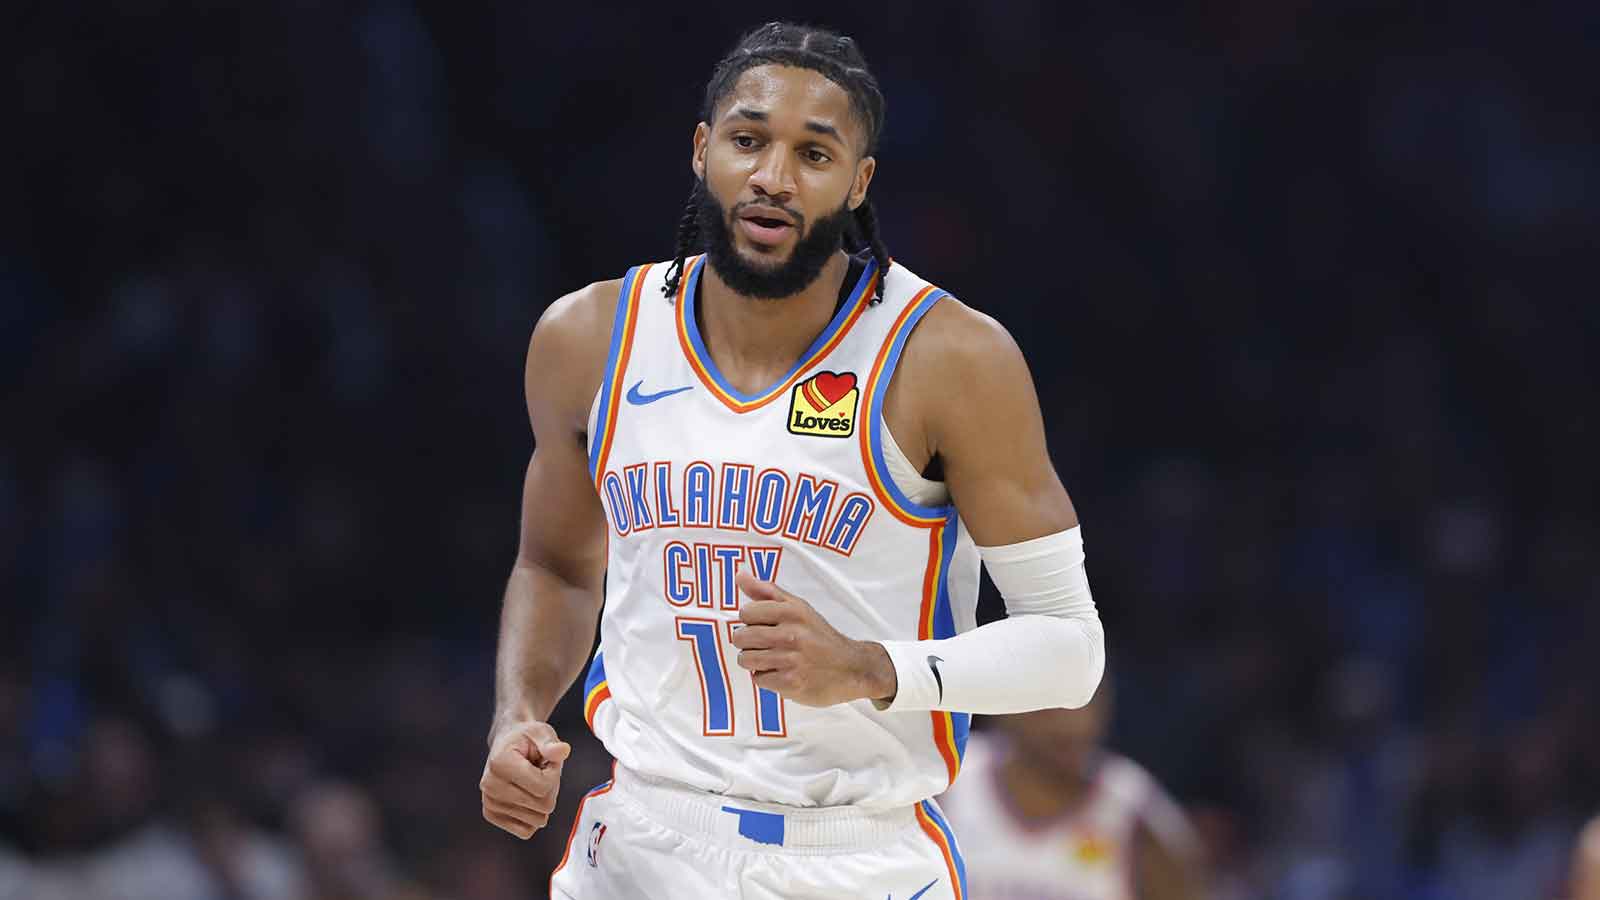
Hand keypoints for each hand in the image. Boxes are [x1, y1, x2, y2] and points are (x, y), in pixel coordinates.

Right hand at [480, 719, 570, 838]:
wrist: (507, 743)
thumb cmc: (526, 738)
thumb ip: (552, 744)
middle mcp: (490, 785)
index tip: (547, 761)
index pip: (543, 787)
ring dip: (542, 801)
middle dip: (551, 788)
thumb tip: (563, 750)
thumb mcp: (542, 733)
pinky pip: (526, 831)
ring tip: (532, 781)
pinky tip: (527, 796)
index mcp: (500, 763)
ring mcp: (489, 802)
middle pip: (543, 806)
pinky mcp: (491, 814)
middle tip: (541, 771)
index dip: (554, 774)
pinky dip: (533, 816)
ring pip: (537, 820)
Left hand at [730, 570, 896, 706]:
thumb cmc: (820, 636)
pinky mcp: (790, 683)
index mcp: (791, 612)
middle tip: (764, 644)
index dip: (750, 620)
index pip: (746, 612)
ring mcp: (791, 660)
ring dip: (754, 661)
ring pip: (746, 659)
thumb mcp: (798, 607)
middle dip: (748, 642)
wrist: (851, 668)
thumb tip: (740, 576)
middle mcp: (791, 634)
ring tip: (771, 658)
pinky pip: (758, 679)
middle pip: (741, 637)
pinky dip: (766, 678)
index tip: (762, 625)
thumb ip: (767, 592)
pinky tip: (781, 672)